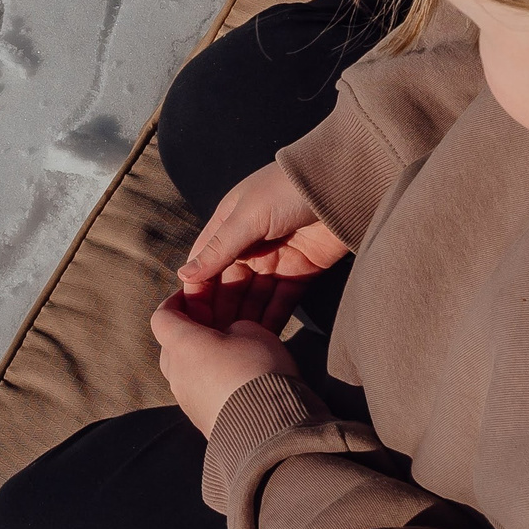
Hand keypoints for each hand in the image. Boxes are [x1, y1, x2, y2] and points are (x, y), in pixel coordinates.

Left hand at [151, 291, 298, 436]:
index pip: (163, 316)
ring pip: (188, 368)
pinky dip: (212, 378)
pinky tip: (236, 376)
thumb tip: (230, 335)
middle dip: (192, 329)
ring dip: (204, 356)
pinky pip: (201, 390)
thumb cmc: (257, 371)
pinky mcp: (202, 420)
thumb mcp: (254, 331)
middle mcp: (177, 373)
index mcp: (182, 345)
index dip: (176, 301)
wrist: (267, 430)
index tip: (192, 294)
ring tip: (231, 350)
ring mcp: (187, 400)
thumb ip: (235, 326)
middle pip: (173, 343)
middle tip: (216, 320)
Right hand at [174, 160, 348, 335]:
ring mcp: (275, 261)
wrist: (343, 184)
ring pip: (253, 298)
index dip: (197, 290)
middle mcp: (249, 246)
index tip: (190, 319)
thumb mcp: (249, 216)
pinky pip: (281, 302)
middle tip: (213, 341)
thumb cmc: (288, 189)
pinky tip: (261, 339)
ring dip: (244, 319)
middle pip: (228, 285)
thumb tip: (184, 275)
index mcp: (230, 226)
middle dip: (220, 311)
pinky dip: (271, 319)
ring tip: (235, 345)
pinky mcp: (300, 273)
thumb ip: (219, 248)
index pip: (205, 263)